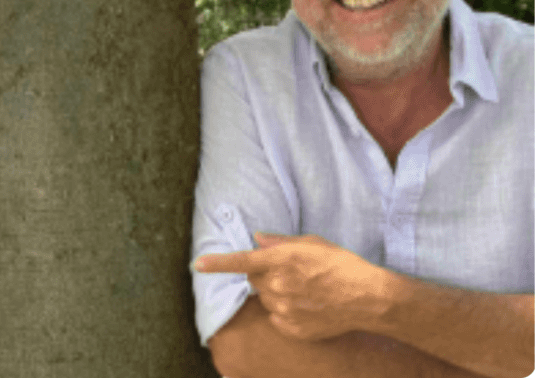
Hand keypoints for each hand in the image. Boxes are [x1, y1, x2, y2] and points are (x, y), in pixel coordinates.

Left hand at [195, 233, 389, 340]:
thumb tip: (257, 238)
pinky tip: (306, 306)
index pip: (241, 261)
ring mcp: (284, 308)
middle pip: (254, 278)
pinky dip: (284, 311)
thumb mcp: (312, 243)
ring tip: (303, 290)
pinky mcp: (291, 327)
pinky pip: (276, 317)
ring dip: (275, 292)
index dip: (218, 263)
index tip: (198, 264)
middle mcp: (278, 285)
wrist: (368, 298)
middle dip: (263, 274)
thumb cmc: (342, 265)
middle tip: (288, 272)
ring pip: (265, 298)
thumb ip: (279, 242)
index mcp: (281, 260)